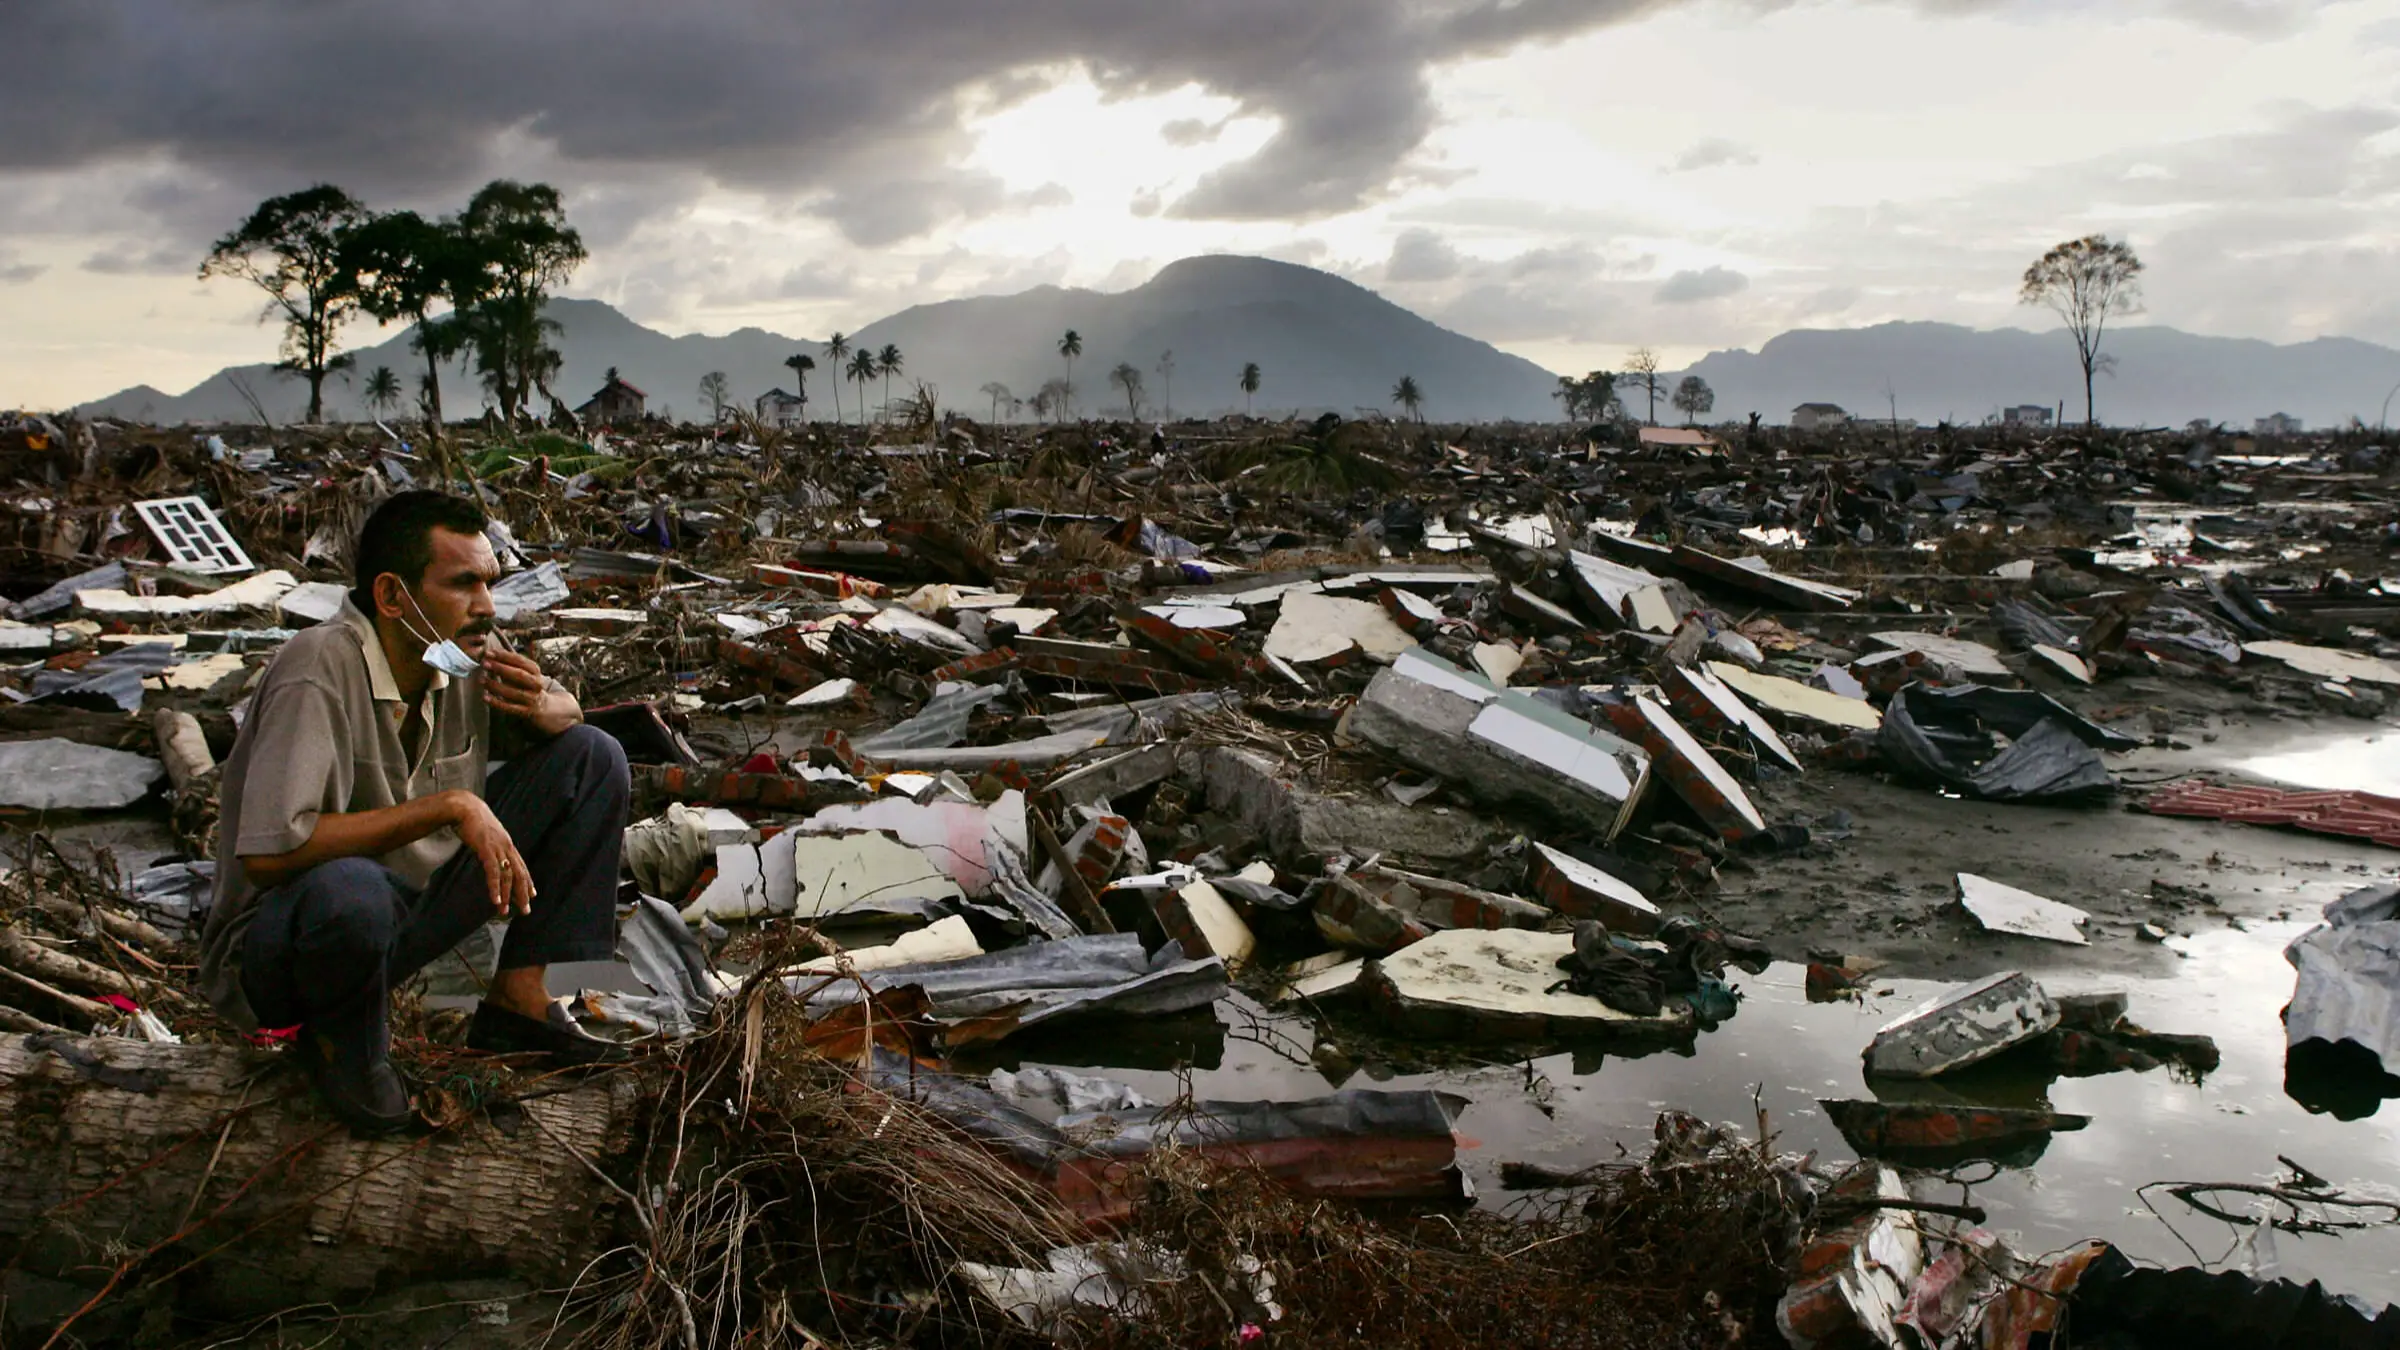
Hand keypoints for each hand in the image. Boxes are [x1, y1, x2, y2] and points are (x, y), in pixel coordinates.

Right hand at [451, 792, 534, 914]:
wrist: (464, 807)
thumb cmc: (473, 821)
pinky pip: (493, 872)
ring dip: (506, 896)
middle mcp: (507, 847)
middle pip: (519, 874)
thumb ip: (491, 846)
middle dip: (523, 894)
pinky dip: (495, 887)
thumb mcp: (487, 835)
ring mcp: (498, 848)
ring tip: (504, 911)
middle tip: (525, 910)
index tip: (532, 894)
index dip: (527, 881)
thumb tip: (490, 855)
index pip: (521, 867)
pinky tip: (495, 899)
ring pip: (507, 876)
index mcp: (507, 844)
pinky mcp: (487, 849)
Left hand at [480, 646, 548, 718]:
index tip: (488, 653)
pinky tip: (485, 697)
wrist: (540, 704)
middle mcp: (536, 684)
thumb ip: (508, 662)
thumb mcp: (522, 670)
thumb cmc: (524, 683)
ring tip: (482, 680)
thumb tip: (488, 654)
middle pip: (519, 675)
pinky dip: (496, 702)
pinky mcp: (525, 711)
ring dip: (496, 685)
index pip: (519, 660)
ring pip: (513, 692)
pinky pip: (509, 707)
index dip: (503, 656)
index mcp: (535, 670)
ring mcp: (532, 698)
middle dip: (500, 668)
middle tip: (485, 664)